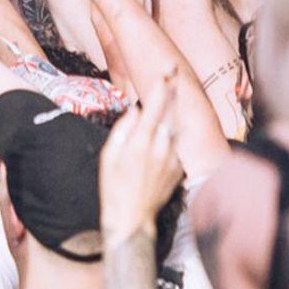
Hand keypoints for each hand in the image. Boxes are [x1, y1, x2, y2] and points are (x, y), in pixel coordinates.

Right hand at [99, 79, 183, 244]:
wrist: (132, 219)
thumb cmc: (114, 186)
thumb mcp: (108, 155)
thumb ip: (123, 129)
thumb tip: (136, 111)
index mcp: (142, 141)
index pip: (156, 105)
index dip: (163, 84)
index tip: (169, 69)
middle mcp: (162, 147)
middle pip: (170, 113)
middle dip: (170, 94)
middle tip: (173, 75)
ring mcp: (173, 159)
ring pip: (172, 130)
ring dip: (165, 123)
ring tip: (152, 133)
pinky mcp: (180, 169)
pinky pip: (173, 148)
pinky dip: (166, 145)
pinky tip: (153, 158)